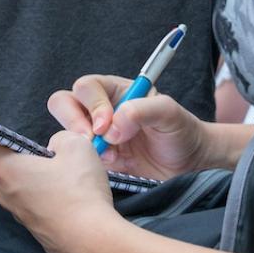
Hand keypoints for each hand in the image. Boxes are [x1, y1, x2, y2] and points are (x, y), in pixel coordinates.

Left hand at [0, 119, 126, 252]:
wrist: (93, 243)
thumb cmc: (80, 192)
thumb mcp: (76, 148)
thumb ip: (61, 140)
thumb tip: (55, 150)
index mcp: (5, 169)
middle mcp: (3, 191)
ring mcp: (16, 210)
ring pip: (7, 180)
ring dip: (15, 167)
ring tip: (37, 157)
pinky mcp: (32, 223)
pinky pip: (24, 196)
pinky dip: (31, 185)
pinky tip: (54, 184)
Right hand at [47, 74, 216, 181]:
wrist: (189, 164)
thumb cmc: (181, 131)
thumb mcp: (169, 112)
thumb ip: (142, 110)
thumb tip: (112, 127)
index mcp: (115, 90)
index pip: (87, 87)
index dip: (92, 105)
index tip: (106, 126)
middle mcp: (100, 109)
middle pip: (64, 102)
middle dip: (73, 121)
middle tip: (92, 140)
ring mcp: (96, 134)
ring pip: (65, 129)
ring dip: (78, 143)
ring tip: (106, 155)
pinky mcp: (97, 157)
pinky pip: (75, 155)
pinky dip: (85, 161)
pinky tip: (108, 165)